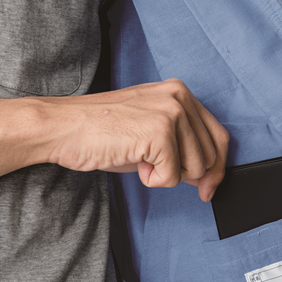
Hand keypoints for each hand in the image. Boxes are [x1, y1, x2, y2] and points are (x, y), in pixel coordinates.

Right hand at [0, 78, 228, 201]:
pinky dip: (151, 180)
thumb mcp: (151, 135)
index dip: (217, 169)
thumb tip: (209, 178)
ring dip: (164, 175)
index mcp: (180, 92)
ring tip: (137, 157)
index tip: (208, 189)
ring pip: (194, 169)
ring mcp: (171, 112)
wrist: (62, 128)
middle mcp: (180, 97)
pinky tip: (132, 161)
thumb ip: (183, 148)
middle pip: (210, 158)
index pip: (219, 137)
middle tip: (151, 167)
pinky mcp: (160, 133)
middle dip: (186, 175)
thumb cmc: (102, 132)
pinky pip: (172, 177)